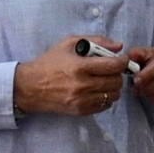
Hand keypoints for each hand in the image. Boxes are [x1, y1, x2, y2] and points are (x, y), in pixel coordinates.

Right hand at [12, 37, 129, 117]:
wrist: (30, 86)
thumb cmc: (50, 62)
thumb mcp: (69, 44)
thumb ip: (96, 41)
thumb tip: (119, 46)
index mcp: (79, 66)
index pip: (113, 65)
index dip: (122, 61)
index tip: (122, 59)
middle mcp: (82, 85)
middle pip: (116, 81)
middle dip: (118, 74)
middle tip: (112, 70)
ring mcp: (81, 100)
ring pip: (113, 95)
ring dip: (113, 87)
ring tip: (105, 80)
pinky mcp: (80, 110)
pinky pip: (104, 105)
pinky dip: (105, 97)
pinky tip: (98, 90)